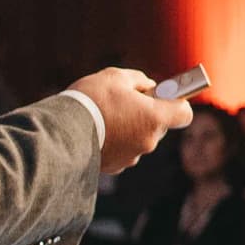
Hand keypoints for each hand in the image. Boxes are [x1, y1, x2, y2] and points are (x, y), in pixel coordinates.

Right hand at [68, 68, 194, 172]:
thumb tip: (148, 87)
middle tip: (127, 102)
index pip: (184, 113)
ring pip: (139, 138)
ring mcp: (132, 157)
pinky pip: (123, 151)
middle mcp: (148, 141)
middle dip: (146, 114)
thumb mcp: (115, 77)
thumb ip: (138, 80)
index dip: (177, 103)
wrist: (60, 133)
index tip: (165, 96)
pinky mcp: (115, 167)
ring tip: (106, 117)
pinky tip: (98, 131)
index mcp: (154, 117)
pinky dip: (115, 142)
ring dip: (129, 128)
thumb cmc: (90, 100)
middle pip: (158, 125)